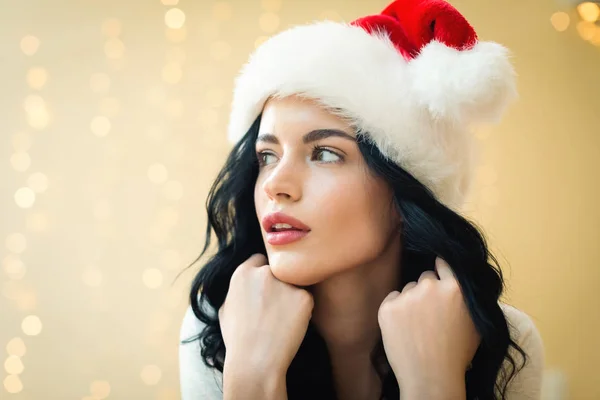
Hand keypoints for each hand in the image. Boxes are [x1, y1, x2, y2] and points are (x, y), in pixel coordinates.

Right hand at [219, 253, 313, 376]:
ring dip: (291, 296)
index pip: (260, 260)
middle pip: (279, 270)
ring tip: (281, 319)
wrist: (255, 361)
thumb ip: (236, 289)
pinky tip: (291, 325)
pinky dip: (302, 310)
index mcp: (243, 273)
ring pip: (294, 283)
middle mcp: (264, 273)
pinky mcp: (304, 297)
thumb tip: (244, 283)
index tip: (265, 289)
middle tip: (276, 306)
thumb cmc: (238, 340)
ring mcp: (285, 283)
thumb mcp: (225, 308)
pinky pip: (306, 299)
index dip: (263, 274)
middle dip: (279, 282)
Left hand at [377, 257, 479, 398]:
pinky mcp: (388, 307)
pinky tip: (404, 330)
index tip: (437, 275)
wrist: (431, 377)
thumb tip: (460, 280)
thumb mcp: (475, 322)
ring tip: (417, 328)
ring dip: (411, 302)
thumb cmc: (456, 355)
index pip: (444, 263)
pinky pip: (392, 300)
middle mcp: (430, 286)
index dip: (440, 271)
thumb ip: (467, 298)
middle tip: (429, 315)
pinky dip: (395, 312)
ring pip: (408, 289)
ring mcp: (408, 296)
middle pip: (425, 277)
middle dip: (427, 291)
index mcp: (456, 287)